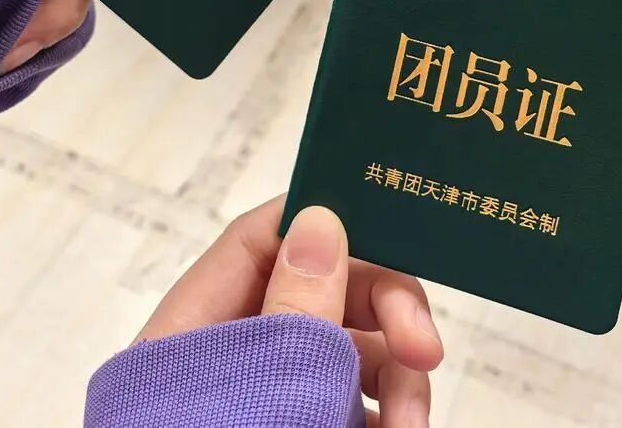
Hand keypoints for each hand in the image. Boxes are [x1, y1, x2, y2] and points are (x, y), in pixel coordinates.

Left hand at [136, 197, 442, 427]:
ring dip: (400, 377)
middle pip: (325, 291)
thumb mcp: (258, 390)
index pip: (263, 238)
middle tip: (426, 346)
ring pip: (353, 353)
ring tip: (412, 424)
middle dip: (386, 311)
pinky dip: (389, 413)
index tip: (396, 228)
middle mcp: (238, 355)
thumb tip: (321, 215)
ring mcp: (275, 399)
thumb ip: (293, 309)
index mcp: (195, 328)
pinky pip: (359, 403)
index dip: (329, 219)